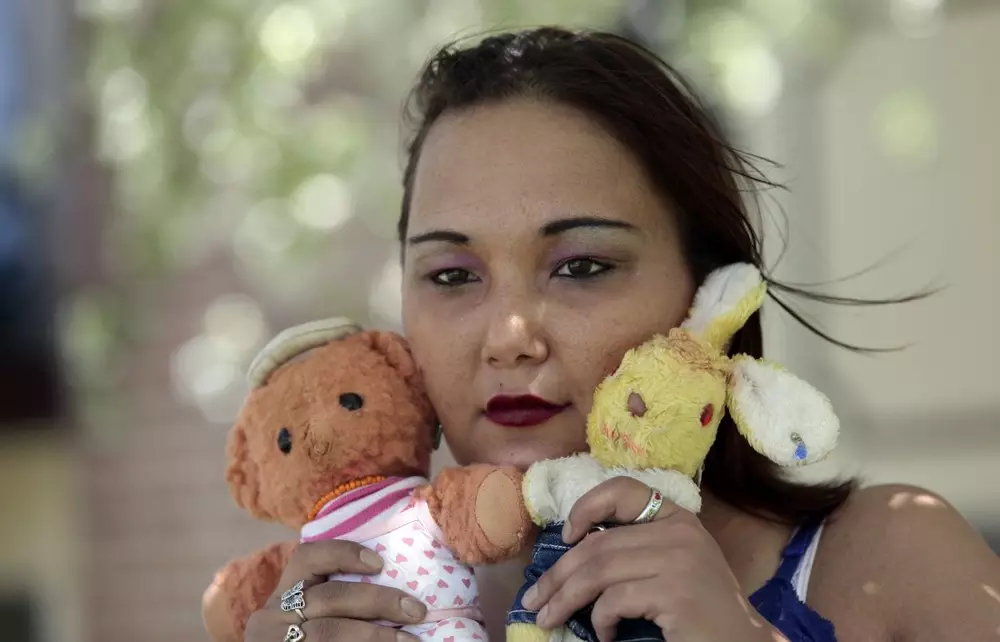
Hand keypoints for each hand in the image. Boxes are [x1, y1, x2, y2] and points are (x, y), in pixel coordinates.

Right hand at [245, 540, 425, 641]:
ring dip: (377, 635)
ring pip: (330, 632)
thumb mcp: (313, 613)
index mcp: (284, 593)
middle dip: (378, 601)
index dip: (343, 553)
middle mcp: (273, 616)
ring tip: (411, 641)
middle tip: (416, 610)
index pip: (307, 557)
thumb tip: (400, 587)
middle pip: (329, 598)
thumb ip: (342, 596)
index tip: (380, 562)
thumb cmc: (312, 635)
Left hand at [520, 476, 774, 641]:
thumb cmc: (702, 611)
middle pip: (599, 545)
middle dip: (558, 574)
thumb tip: (573, 553)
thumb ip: (636, 551)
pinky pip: (615, 601)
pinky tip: (604, 634)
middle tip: (533, 598)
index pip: (625, 490)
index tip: (566, 535)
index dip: (587, 506)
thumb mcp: (671, 567)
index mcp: (677, 518)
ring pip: (599, 572)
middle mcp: (679, 532)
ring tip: (547, 618)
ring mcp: (679, 561)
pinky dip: (600, 620)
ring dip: (564, 599)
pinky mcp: (675, 593)